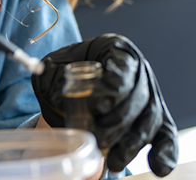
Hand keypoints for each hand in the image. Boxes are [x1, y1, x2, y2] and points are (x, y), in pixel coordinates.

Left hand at [31, 34, 177, 176]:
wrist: (69, 82)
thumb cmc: (64, 69)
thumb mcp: (53, 67)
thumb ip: (51, 75)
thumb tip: (58, 100)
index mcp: (116, 49)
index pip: (123, 67)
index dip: (114, 87)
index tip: (96, 106)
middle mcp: (138, 70)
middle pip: (138, 97)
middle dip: (118, 121)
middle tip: (99, 138)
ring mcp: (149, 93)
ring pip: (150, 118)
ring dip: (133, 141)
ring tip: (114, 159)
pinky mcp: (152, 117)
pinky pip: (165, 134)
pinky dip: (164, 151)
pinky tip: (157, 166)